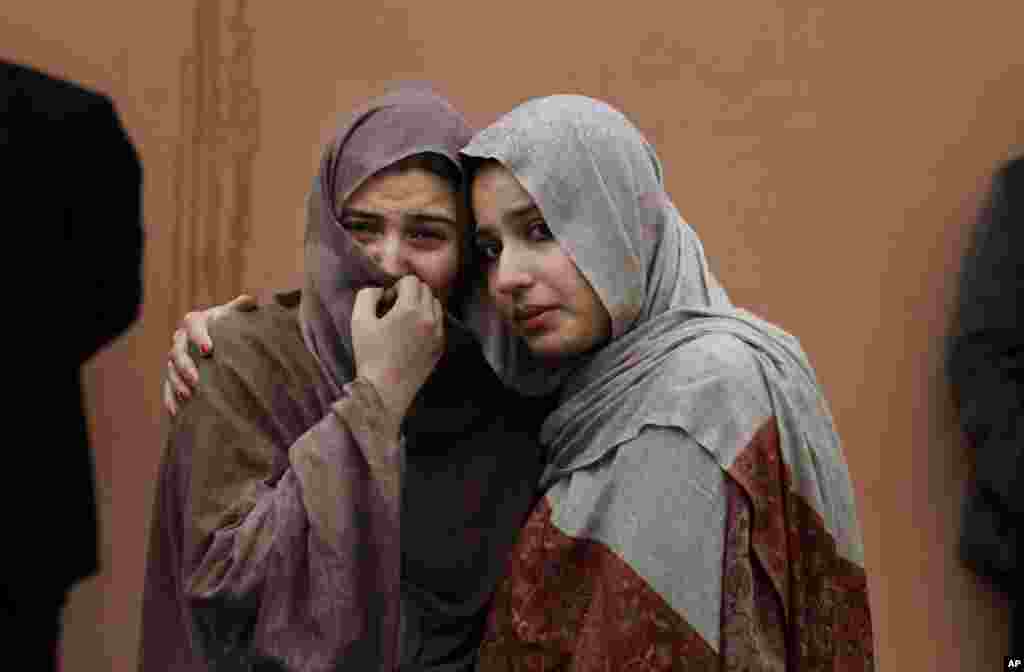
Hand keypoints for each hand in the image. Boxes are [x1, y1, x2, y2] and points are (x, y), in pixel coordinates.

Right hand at [163, 294, 257, 415]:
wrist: (219, 342)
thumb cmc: (230, 327)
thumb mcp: (236, 316)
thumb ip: (242, 307)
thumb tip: (251, 300)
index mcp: (196, 322)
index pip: (193, 324)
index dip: (199, 336)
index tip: (208, 350)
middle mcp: (181, 339)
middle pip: (177, 351)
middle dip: (186, 366)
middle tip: (197, 380)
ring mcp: (175, 359)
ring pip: (171, 371)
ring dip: (178, 384)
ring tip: (189, 396)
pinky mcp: (173, 376)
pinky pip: (167, 388)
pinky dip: (171, 400)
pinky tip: (177, 413)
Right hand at [351, 275, 444, 424]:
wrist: (385, 390)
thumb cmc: (370, 355)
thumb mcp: (359, 320)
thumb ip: (368, 295)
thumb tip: (381, 290)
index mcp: (410, 309)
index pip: (412, 280)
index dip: (397, 287)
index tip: (387, 303)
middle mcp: (429, 319)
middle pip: (426, 290)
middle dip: (411, 294)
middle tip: (395, 311)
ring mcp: (438, 334)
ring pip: (436, 305)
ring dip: (422, 306)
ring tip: (405, 322)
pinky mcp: (440, 347)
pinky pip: (439, 324)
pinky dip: (428, 322)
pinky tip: (412, 335)